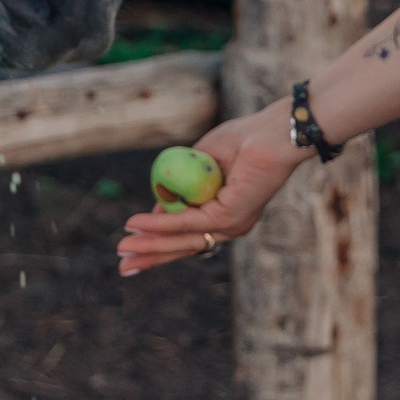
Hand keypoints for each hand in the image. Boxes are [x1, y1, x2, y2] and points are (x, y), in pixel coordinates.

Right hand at [115, 104, 306, 276]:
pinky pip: (187, 222)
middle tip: (123, 267)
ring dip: (150, 244)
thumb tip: (158, 203)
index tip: (132, 248)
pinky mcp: (230, 216)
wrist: (277, 132)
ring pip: (183, 239)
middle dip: (152, 257)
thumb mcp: (203, 161)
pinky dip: (160, 223)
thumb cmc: (246, 138)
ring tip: (123, 249)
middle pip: (185, 247)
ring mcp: (232, 224)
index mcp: (228, 216)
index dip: (160, 245)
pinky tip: (138, 223)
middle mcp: (231, 226)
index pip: (190, 238)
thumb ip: (182, 182)